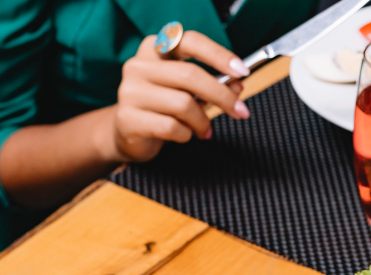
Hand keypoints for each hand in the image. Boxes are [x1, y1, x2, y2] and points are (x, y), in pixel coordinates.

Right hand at [107, 31, 250, 162]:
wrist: (128, 133)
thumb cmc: (163, 107)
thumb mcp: (190, 92)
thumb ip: (213, 85)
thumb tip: (237, 86)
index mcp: (155, 49)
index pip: (191, 42)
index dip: (219, 55)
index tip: (242, 72)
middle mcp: (139, 65)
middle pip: (190, 75)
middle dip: (222, 96)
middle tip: (240, 112)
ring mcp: (130, 91)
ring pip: (183, 104)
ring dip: (202, 121)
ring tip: (204, 130)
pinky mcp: (128, 118)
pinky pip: (171, 127)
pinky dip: (186, 135)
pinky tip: (183, 135)